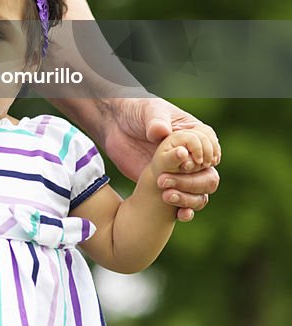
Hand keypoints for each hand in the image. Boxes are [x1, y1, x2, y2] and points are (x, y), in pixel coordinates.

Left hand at [101, 97, 219, 221]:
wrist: (115, 126)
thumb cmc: (136, 111)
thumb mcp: (147, 110)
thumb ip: (156, 121)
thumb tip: (162, 132)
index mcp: (193, 132)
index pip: (210, 145)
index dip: (203, 154)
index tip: (189, 160)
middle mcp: (191, 154)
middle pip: (209, 174)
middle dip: (193, 180)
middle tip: (169, 178)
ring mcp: (181, 172)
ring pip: (200, 192)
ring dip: (189, 197)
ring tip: (166, 195)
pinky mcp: (169, 185)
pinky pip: (185, 203)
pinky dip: (186, 210)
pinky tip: (180, 215)